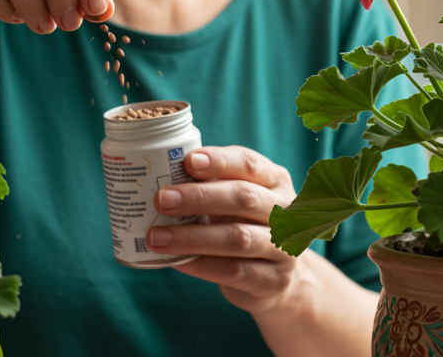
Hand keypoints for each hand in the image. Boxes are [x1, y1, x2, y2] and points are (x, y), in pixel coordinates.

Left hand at [149, 146, 303, 311]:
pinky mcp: (274, 281)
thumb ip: (211, 186)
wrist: (278, 277)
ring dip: (192, 237)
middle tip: (161, 200)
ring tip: (156, 237)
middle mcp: (286, 211)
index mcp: (275, 181)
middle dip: (199, 197)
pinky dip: (201, 265)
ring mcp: (284, 247)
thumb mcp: (237, 201)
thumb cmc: (246, 226)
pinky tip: (176, 261)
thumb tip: (161, 180)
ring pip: (238, 238)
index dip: (219, 161)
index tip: (188, 161)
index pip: (249, 164)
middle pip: (244, 198)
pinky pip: (233, 271)